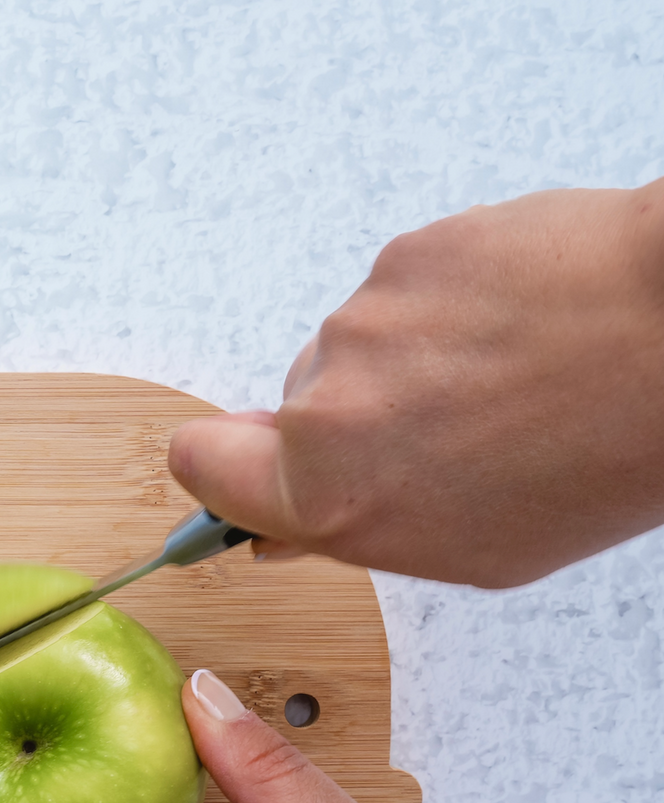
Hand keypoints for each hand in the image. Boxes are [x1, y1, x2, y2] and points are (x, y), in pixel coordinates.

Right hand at [169, 181, 663, 586]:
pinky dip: (448, 309)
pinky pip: (405, 292)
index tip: (236, 471)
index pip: (200, 466)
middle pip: (293, 410)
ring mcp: (366, 319)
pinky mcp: (411, 253)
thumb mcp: (474, 549)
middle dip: (351, 423)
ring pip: (356, 349)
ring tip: (506, 377)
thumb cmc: (601, 456)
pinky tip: (517, 327)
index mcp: (331, 496)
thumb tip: (291, 522)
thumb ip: (359, 531)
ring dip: (410, 365)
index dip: (219, 468)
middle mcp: (328, 406)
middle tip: (446, 433)